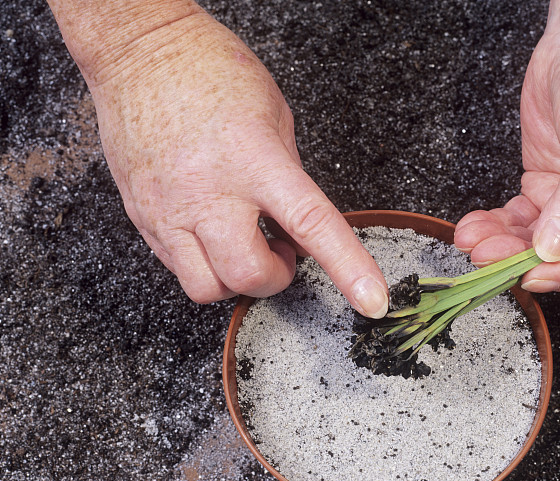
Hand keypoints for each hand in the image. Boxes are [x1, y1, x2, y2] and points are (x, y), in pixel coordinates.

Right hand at [54, 4, 388, 315]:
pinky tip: (211, 233)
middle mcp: (209, 191)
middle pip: (247, 276)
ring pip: (206, 287)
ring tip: (242, 245)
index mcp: (255, 160)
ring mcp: (168, 208)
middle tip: (281, 253)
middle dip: (274, 278)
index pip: (311, 225)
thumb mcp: (275, 118)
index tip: (373, 301)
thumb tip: (302, 233)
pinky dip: (203, 263)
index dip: (348, 269)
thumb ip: (292, 180)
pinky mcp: (141, 216)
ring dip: (234, 280)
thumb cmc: (211, 72)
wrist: (138, 52)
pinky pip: (176, 267)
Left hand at [454, 1, 559, 292]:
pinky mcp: (543, 186)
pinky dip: (494, 227)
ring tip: (473, 242)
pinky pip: (518, 220)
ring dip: (503, 247)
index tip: (539, 275)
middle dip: (527, 262)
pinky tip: (473, 227)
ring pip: (537, 243)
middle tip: (491, 259)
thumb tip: (555, 250)